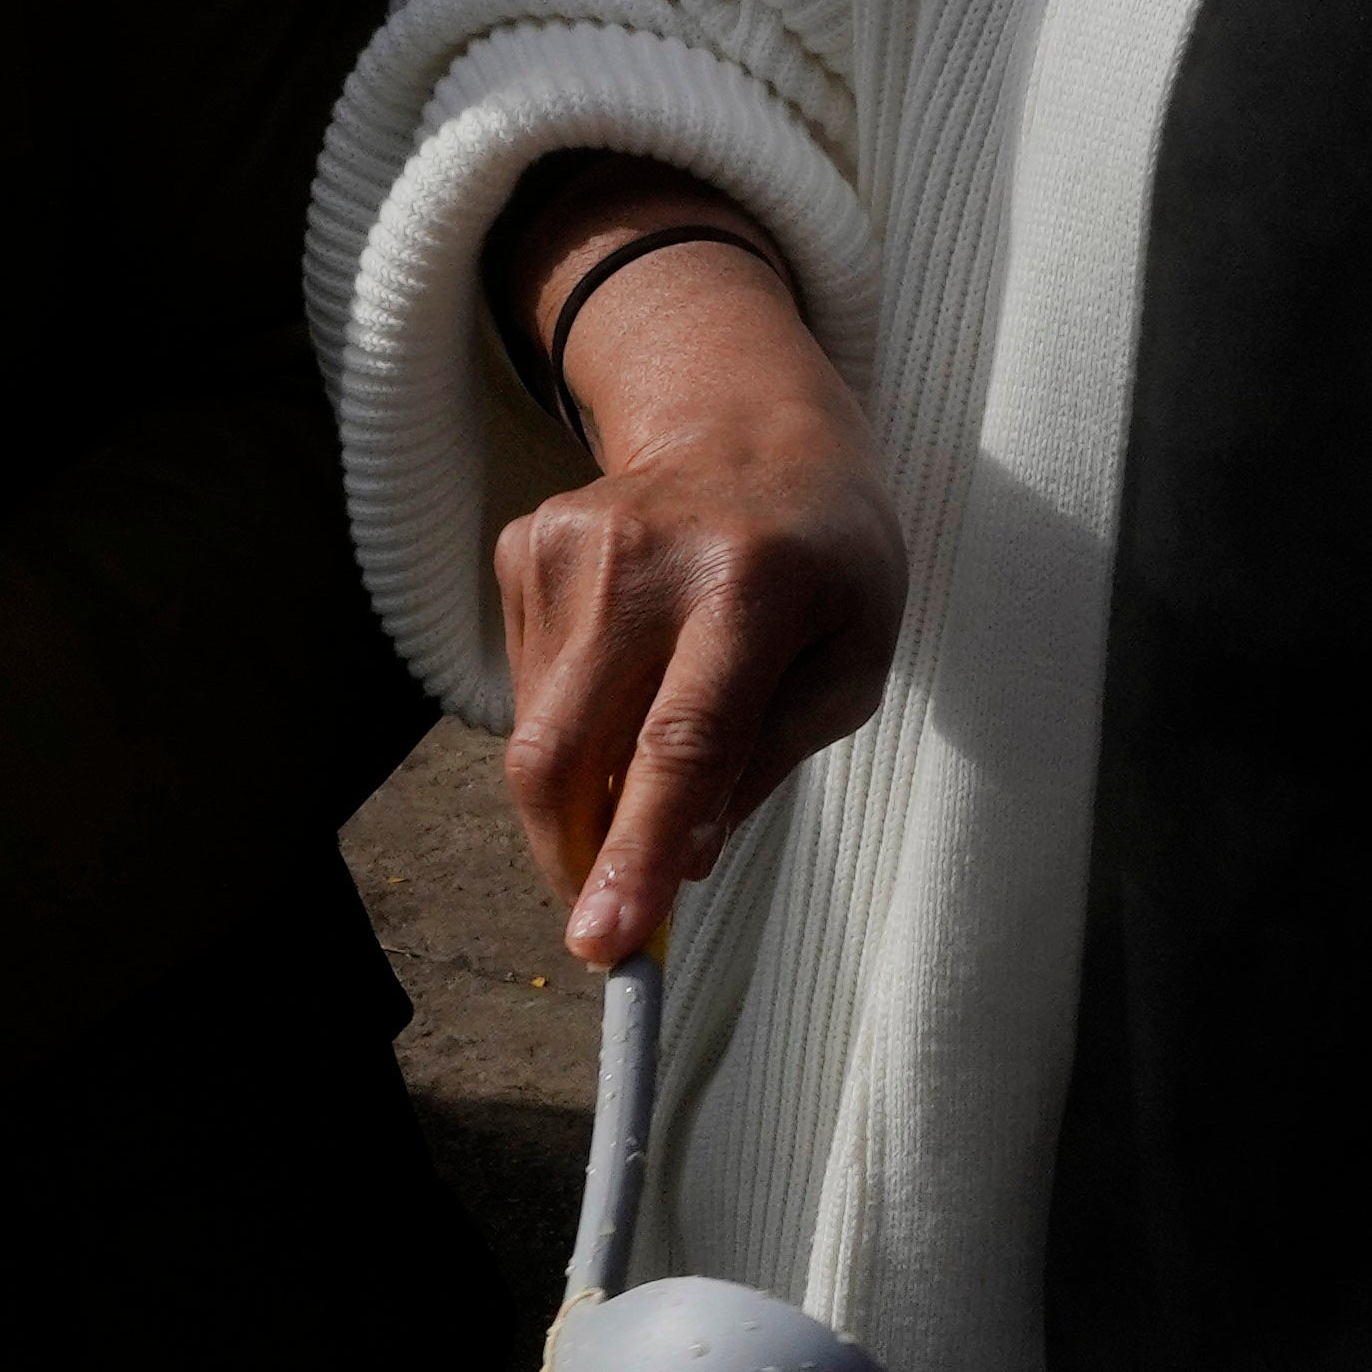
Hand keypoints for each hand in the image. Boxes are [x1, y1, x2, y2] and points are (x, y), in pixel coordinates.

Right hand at [489, 166, 903, 969]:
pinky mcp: (523, 545)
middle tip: (606, 918)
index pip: (682, 742)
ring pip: (537, 734)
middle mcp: (647, 556)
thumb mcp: (848, 666)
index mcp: (754, 584)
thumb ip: (766, 762)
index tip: (603, 944)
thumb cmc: (825, 567)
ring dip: (581, 791)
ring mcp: (568, 541)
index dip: (638, 851)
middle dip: (576, 859)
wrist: (752, 427)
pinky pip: (526, 689)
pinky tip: (625, 680)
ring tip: (650, 752)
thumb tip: (677, 861)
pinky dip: (569, 725)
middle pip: (570, 750)